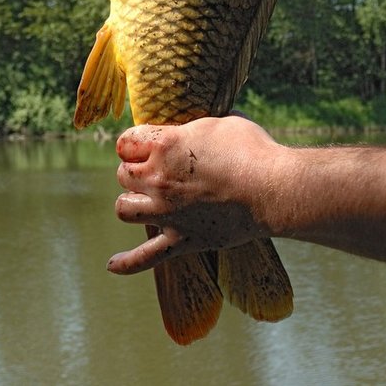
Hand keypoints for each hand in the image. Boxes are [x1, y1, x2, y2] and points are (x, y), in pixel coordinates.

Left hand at [108, 115, 280, 274]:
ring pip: (124, 208)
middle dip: (134, 168)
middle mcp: (158, 180)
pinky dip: (127, 262)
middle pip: (123, 174)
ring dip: (130, 200)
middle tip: (153, 167)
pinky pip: (146, 257)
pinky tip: (112, 264)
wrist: (273, 189)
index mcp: (164, 146)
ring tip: (144, 197)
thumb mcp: (221, 122)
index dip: (135, 140)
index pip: (126, 142)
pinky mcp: (182, 239)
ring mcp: (167, 213)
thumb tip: (196, 124)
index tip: (146, 141)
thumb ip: (197, 126)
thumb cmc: (251, 149)